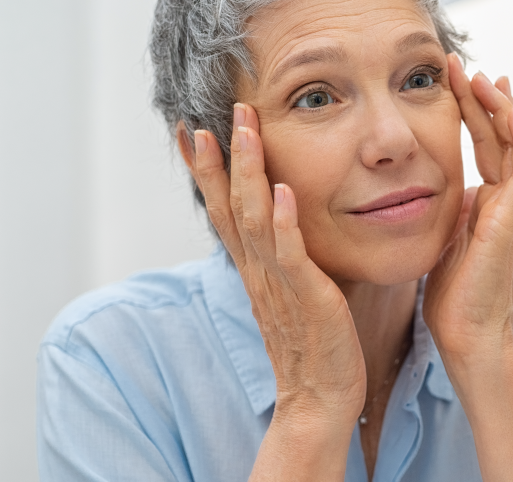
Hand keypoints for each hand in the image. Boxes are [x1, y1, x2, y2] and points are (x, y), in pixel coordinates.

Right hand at [189, 104, 365, 427]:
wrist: (320, 398)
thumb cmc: (313, 344)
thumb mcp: (291, 292)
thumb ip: (282, 258)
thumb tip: (282, 223)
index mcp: (254, 268)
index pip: (222, 210)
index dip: (207, 170)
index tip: (192, 130)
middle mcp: (258, 270)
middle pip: (228, 205)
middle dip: (221, 158)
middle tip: (215, 114)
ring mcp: (279, 283)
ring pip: (254, 218)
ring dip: (249, 173)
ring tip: (246, 131)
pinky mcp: (307, 297)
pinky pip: (290, 255)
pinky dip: (284, 222)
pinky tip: (283, 191)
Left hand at [424, 53, 512, 363]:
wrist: (467, 333)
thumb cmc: (452, 296)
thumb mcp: (444, 239)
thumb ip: (448, 211)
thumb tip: (439, 189)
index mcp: (488, 204)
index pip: (484, 146)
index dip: (472, 112)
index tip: (457, 81)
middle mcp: (505, 201)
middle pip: (500, 137)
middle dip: (483, 99)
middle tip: (465, 64)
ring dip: (500, 109)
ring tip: (483, 76)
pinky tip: (509, 110)